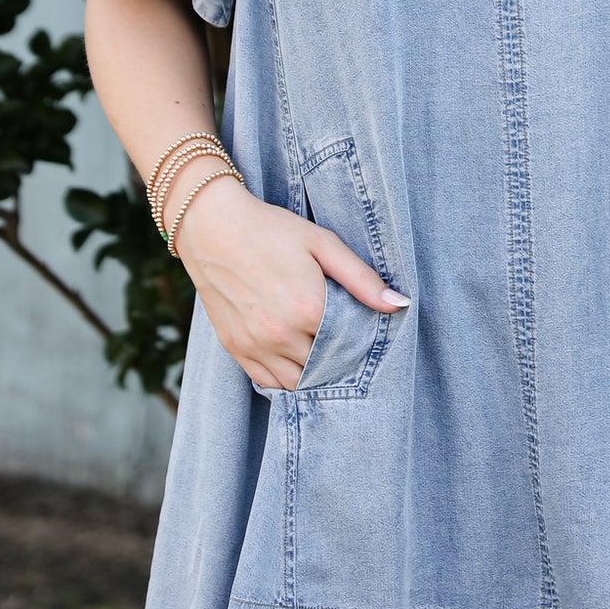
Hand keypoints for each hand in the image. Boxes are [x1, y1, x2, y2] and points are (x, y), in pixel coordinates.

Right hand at [174, 176, 409, 388]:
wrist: (211, 225)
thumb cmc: (270, 229)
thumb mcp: (322, 243)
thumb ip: (362, 278)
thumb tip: (398, 305)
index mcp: (308, 309)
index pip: (350, 345)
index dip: (359, 340)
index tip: (360, 329)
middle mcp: (281, 335)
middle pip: (326, 366)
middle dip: (337, 358)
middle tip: (342, 341)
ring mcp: (255, 346)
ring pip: (298, 383)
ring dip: (313, 372)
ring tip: (319, 350)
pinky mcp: (235, 349)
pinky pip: (268, 383)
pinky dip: (285, 377)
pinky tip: (294, 357)